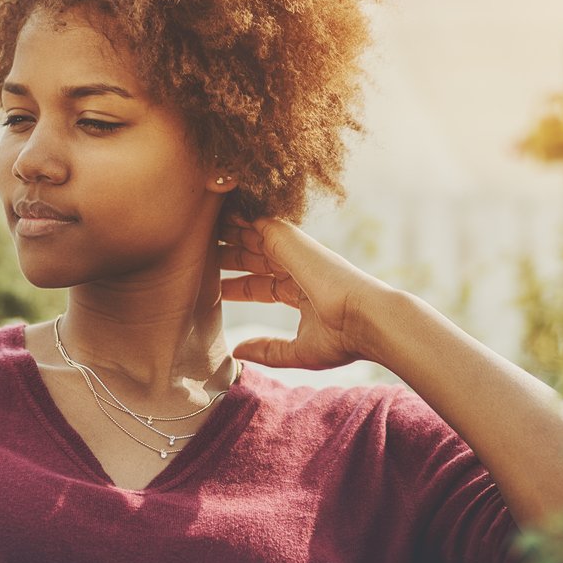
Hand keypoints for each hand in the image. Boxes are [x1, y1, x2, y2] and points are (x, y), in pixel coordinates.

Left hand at [215, 215, 394, 368]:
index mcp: (301, 292)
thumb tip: (238, 353)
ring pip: (252, 236)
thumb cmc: (343, 338)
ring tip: (197, 226)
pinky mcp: (288, 238)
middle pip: (253, 257)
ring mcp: (292, 252)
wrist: (365, 318)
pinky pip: (254, 220)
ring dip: (227, 230)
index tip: (213, 287)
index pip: (261, 286)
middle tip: (198, 252)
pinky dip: (236, 214)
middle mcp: (296, 268)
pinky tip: (214, 209)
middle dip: (228, 254)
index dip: (237, 287)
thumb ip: (268, 350)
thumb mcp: (299, 351)